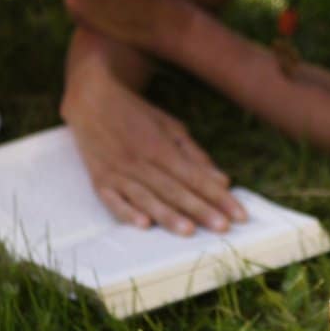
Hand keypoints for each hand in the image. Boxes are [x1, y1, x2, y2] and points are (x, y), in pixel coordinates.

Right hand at [61, 31, 246, 234]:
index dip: (219, 197)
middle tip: (223, 227)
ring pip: (147, 197)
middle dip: (201, 210)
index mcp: (161, 147)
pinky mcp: (100, 180)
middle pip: (175, 190)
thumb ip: (195, 155)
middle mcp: (140, 160)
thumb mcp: (170, 127)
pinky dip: (127, 212)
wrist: (91, 99)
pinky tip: (143, 225)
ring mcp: (118, 171)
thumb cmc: (136, 114)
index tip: (238, 214)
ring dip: (168, 215)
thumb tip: (222, 181)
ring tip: (189, 231)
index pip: (196, 177)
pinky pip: (113, 200)